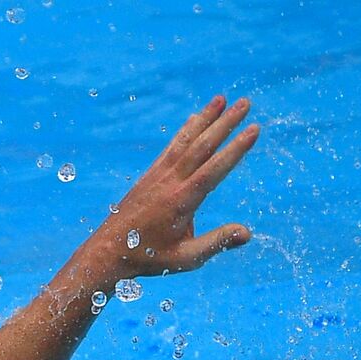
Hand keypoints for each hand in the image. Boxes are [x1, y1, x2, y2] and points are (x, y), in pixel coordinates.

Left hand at [92, 95, 259, 278]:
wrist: (107, 252)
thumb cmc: (147, 258)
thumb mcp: (185, 258)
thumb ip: (216, 242)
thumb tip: (247, 233)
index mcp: (181, 202)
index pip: (214, 169)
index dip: (235, 149)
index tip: (253, 129)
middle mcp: (169, 183)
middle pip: (201, 147)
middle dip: (225, 123)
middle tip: (246, 103)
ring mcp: (157, 176)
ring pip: (184, 141)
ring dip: (204, 119)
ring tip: (221, 99)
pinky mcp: (149, 176)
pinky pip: (170, 148)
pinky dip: (184, 131)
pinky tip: (194, 118)